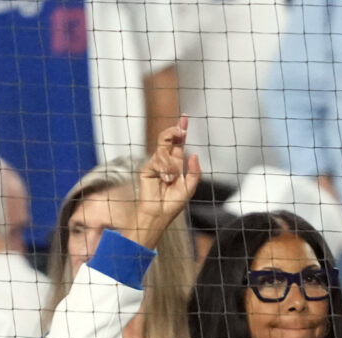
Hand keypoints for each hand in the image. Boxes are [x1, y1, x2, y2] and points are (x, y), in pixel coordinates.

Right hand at [133, 115, 201, 249]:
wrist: (159, 214)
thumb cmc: (173, 204)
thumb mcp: (189, 187)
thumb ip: (194, 172)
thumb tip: (194, 154)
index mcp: (175, 164)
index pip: (178, 144)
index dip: (180, 131)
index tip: (184, 118)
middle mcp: (165, 162)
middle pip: (168, 140)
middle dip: (174, 132)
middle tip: (181, 129)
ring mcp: (155, 164)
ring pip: (164, 150)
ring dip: (171, 162)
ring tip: (171, 178)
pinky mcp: (147, 168)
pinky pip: (158, 161)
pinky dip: (164, 169)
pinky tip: (165, 179)